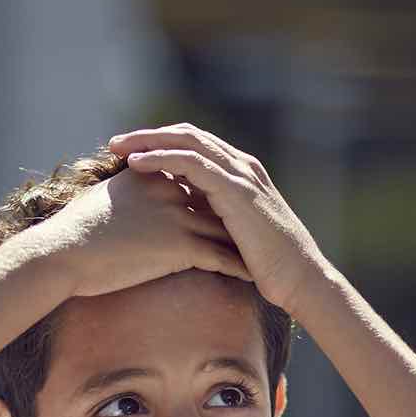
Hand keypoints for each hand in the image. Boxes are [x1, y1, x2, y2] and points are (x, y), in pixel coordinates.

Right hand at [21, 164, 251, 298]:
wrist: (62, 253)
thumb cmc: (73, 232)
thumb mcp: (103, 199)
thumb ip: (125, 193)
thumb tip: (126, 202)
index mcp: (152, 174)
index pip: (193, 179)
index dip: (213, 195)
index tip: (230, 209)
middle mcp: (171, 189)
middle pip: (216, 200)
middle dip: (239, 214)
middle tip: (260, 230)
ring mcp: (178, 216)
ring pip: (225, 228)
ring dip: (247, 242)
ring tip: (266, 255)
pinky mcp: (180, 245)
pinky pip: (221, 257)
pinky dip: (241, 267)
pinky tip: (254, 278)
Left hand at [107, 124, 326, 314]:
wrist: (300, 280)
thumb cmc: (269, 268)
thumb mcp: (235, 236)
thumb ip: (215, 221)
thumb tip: (184, 226)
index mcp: (240, 174)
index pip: (196, 146)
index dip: (162, 144)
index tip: (129, 152)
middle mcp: (241, 167)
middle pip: (187, 136)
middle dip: (149, 136)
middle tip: (116, 142)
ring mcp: (240, 175)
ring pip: (186, 142)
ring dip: (148, 141)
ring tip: (117, 147)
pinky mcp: (235, 190)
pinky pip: (190, 163)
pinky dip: (160, 158)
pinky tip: (136, 163)